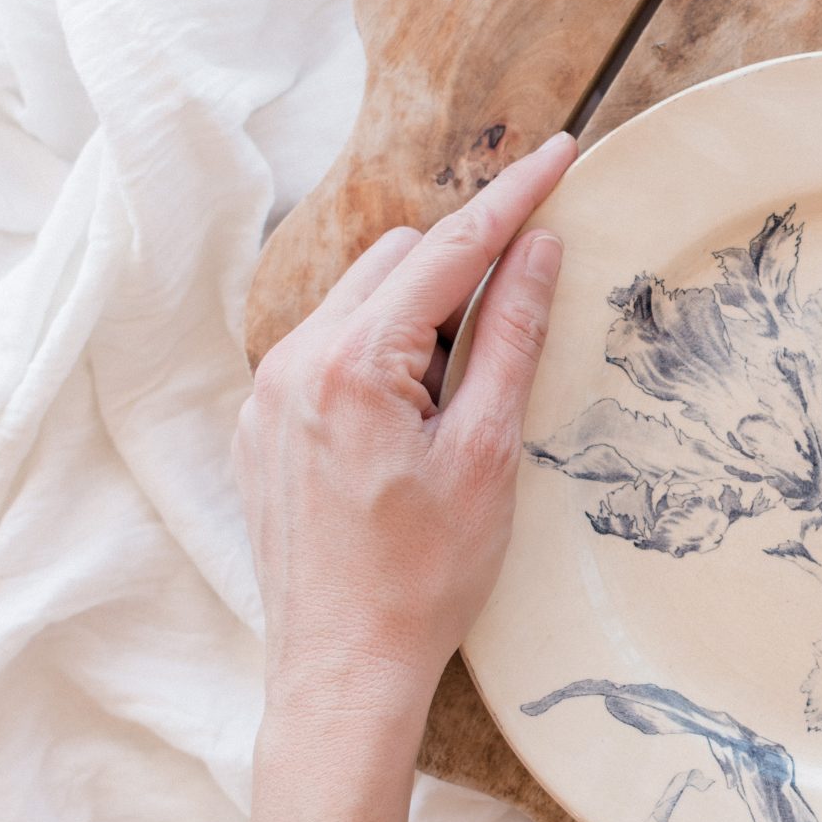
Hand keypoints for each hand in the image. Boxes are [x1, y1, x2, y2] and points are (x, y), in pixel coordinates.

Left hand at [236, 136, 576, 727]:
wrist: (342, 669)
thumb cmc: (423, 578)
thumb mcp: (488, 452)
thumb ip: (509, 338)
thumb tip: (537, 251)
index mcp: (353, 363)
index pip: (449, 249)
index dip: (513, 197)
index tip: (559, 152)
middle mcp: (294, 362)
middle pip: (397, 262)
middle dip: (464, 268)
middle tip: (519, 325)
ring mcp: (269, 394)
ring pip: (360, 301)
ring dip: (420, 316)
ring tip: (460, 404)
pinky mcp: (262, 427)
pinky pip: (328, 350)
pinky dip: (381, 355)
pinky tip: (415, 424)